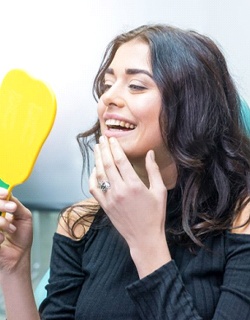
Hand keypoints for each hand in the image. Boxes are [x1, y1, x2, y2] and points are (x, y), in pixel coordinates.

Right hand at [0, 188, 32, 275]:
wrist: (18, 257)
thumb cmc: (21, 238)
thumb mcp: (24, 216)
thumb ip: (16, 204)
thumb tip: (9, 194)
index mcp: (1, 209)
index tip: (5, 194)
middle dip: (2, 205)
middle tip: (12, 208)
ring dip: (2, 222)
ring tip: (11, 229)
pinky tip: (1, 239)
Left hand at [89, 136, 170, 276]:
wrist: (144, 238)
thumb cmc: (155, 215)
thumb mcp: (160, 191)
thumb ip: (153, 171)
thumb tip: (150, 153)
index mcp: (134, 185)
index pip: (120, 160)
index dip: (115, 147)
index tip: (112, 139)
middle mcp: (119, 190)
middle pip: (107, 164)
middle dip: (104, 149)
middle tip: (101, 139)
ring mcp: (110, 198)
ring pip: (99, 174)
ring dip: (97, 160)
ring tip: (97, 149)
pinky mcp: (105, 206)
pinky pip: (94, 189)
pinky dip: (92, 178)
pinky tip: (94, 170)